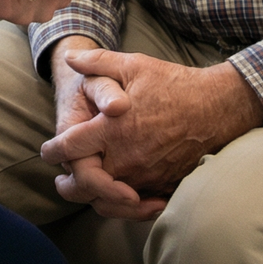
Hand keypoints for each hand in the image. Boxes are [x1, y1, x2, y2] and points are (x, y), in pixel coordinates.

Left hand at [40, 49, 262, 218]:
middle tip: (61, 182)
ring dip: (94, 196)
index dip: (52, 151)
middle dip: (69, 183)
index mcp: (113, 129)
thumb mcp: (133, 65)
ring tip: (86, 190)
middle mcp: (126, 157)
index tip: (46, 151)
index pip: (70, 148)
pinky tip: (117, 197)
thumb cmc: (173, 84)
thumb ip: (97, 63)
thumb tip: (71, 58)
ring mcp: (146, 176)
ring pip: (109, 199)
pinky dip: (122, 205)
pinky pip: (136, 204)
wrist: (216, 107)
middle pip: (85, 183)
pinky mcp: (163, 185)